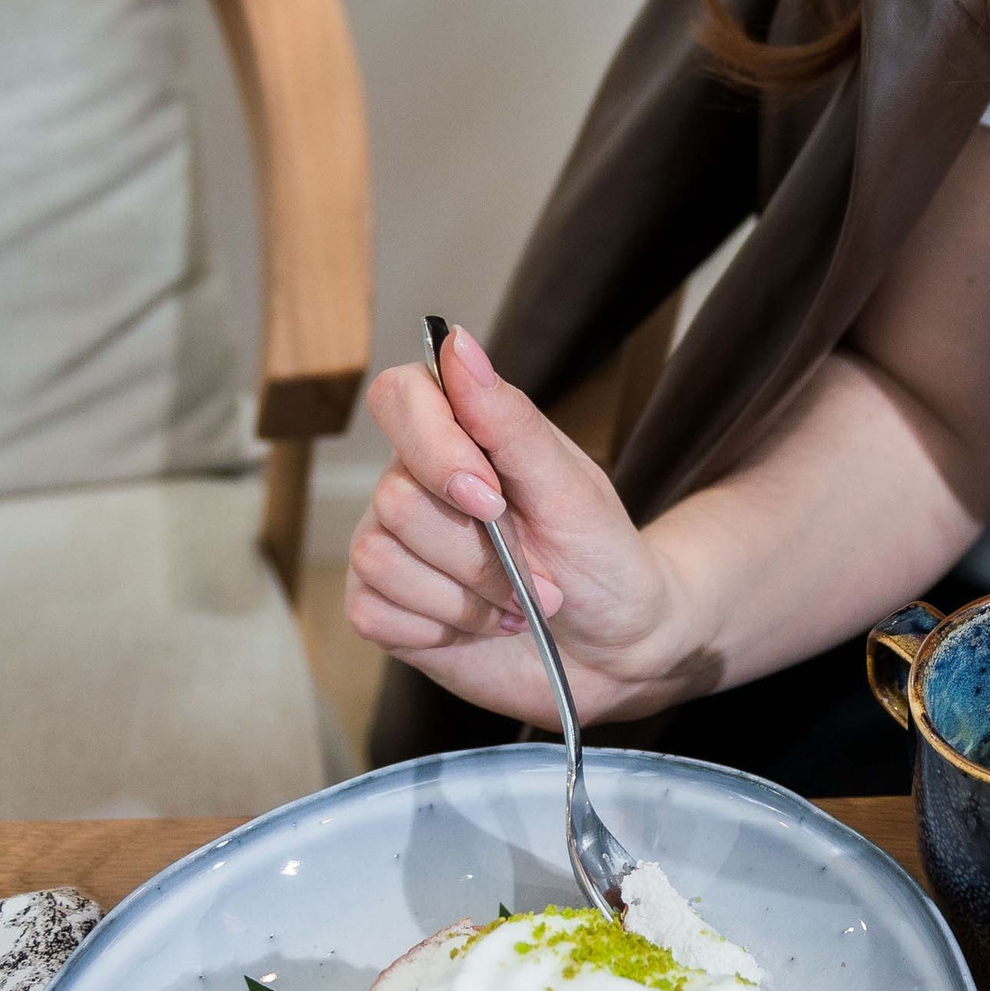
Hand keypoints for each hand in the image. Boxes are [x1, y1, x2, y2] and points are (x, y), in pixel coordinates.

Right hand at [345, 324, 697, 726]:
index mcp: (462, 438)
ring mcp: (393, 546)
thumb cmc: (600, 557)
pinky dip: (440, 629)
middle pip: (396, 500)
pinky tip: (481, 626)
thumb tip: (457, 343)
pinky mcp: (383, 609)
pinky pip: (374, 613)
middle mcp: (416, 484)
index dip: (434, 447)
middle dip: (478, 554)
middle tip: (536, 574)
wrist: (615, 647)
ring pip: (380, 559)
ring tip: (516, 604)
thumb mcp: (572, 488)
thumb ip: (510, 421)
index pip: (399, 397)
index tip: (491, 496)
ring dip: (467, 598)